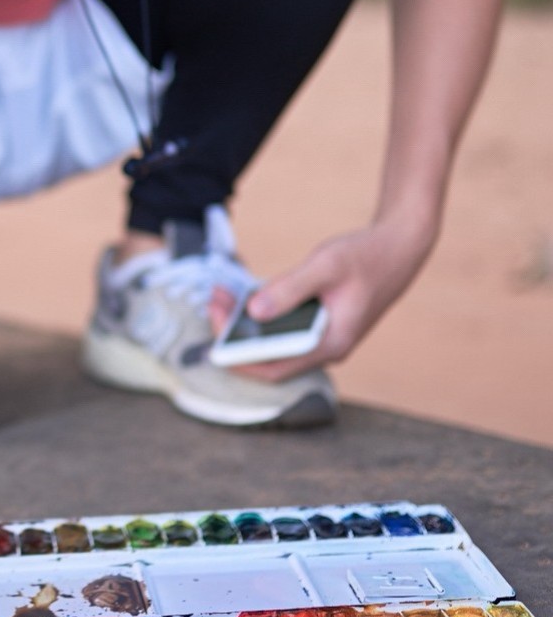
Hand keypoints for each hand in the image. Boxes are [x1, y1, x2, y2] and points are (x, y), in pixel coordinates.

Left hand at [208, 215, 435, 383]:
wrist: (401, 247)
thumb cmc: (367, 255)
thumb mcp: (325, 266)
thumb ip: (289, 289)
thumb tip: (254, 310)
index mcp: (331, 343)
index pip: (275, 369)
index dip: (240, 359)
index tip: (214, 340)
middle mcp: (327, 348)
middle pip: (272, 356)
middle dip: (237, 335)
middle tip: (215, 303)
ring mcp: (325, 338)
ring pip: (278, 341)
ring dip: (248, 323)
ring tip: (224, 295)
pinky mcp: (322, 324)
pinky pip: (286, 328)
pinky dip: (265, 314)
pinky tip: (247, 293)